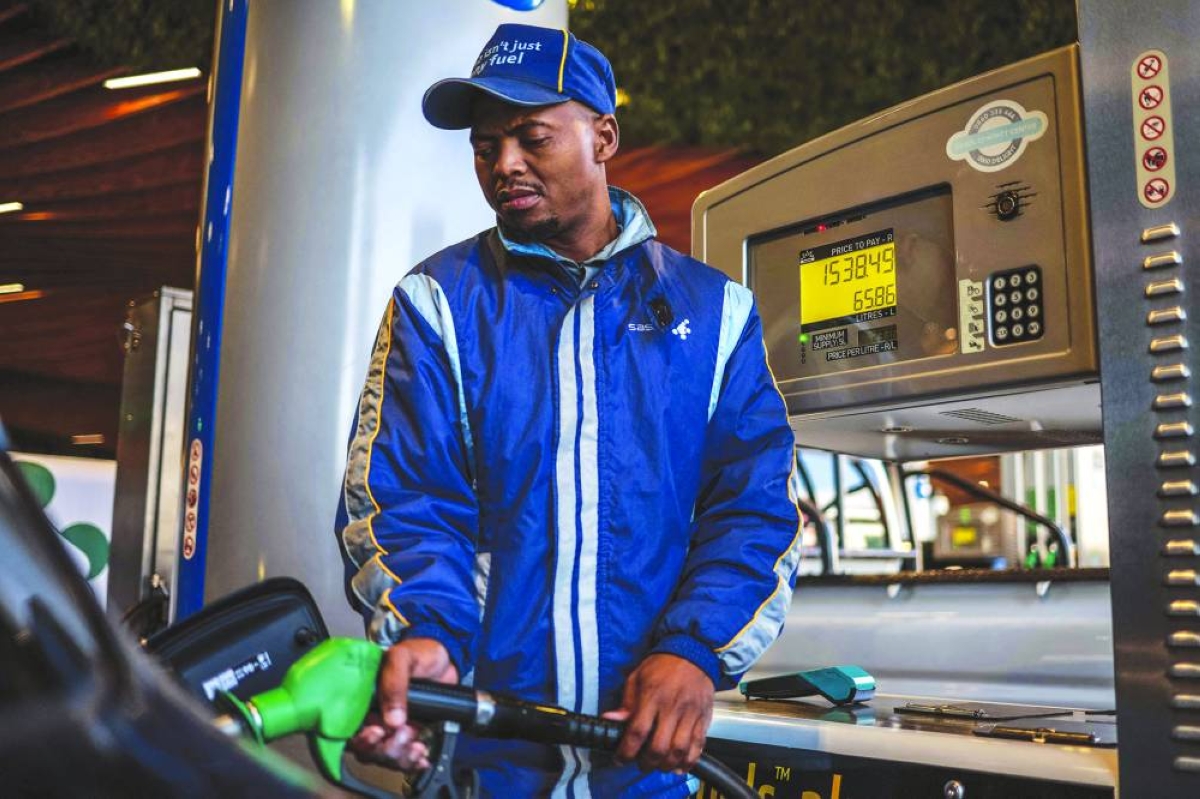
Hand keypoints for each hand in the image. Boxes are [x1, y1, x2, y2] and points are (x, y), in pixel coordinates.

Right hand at [348, 637, 457, 770]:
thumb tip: (393, 719)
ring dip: (401, 757)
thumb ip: (394, 683)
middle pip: (367, 750)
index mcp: (363, 699)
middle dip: (386, 749)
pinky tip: (422, 756)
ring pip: (385, 758)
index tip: (378, 732)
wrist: (446, 656)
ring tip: (417, 743)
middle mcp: (372, 716)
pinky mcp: (408, 734)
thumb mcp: (402, 658)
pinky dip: (413, 762)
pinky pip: (404, 758)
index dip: (362, 739)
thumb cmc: (419, 652)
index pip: (350, 730)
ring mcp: (390, 728)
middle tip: (405, 733)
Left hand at [601, 654, 714, 773]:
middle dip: (647, 763)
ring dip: (667, 765)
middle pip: (659, 747)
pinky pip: (698, 746)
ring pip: (680, 751)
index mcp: (653, 696)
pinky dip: (689, 761)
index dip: (626, 751)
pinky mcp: (704, 718)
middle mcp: (673, 707)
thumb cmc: (663, 665)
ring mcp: (691, 714)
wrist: (694, 652)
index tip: (619, 759)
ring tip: (659, 765)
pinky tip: (679, 765)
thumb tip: (610, 719)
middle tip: (640, 764)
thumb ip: (626, 702)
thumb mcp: (637, 677)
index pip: (637, 731)